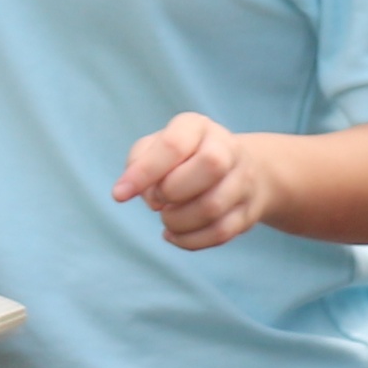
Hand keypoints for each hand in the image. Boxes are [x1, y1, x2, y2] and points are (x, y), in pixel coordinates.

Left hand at [111, 112, 276, 248]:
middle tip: (158, 200)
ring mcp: (243, 180)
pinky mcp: (248, 211)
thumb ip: (140, 163)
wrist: (235, 169)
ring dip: (179, 221)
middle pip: (210, 166)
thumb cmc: (182, 158)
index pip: (174, 145)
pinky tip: (175, 234)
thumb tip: (140, 192)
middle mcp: (227, 147)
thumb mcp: (155, 148)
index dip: (144, 172)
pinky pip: (221, 233)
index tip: (119, 195)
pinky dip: (190, 241)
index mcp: (197, 127)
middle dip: (172, 192)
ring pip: (214, 206)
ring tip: (167, 218)